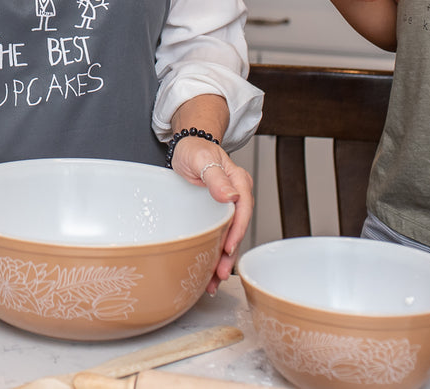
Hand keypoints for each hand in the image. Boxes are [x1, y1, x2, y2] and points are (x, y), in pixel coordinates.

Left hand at [170, 137, 252, 293]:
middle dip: (230, 254)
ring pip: (228, 237)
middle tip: (220, 273)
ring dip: (222, 260)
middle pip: (237, 229)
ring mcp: (226, 208)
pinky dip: (214, 253)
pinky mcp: (215, 215)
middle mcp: (236, 197)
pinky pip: (218, 236)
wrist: (186, 148)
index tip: (228, 247)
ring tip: (214, 281)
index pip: (243, 210)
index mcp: (239, 182)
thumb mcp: (203, 159)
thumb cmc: (195, 150)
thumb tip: (232, 196)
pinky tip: (208, 271)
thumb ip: (217, 178)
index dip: (237, 231)